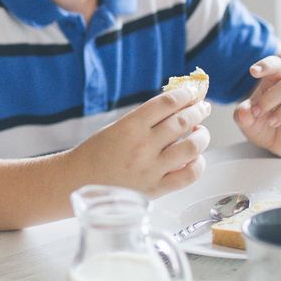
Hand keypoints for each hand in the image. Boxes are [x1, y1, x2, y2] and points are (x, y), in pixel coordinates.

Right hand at [67, 86, 210, 197]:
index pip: (167, 103)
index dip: (185, 94)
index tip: (192, 92)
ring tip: (201, 132)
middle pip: (183, 122)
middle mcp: (143, 146)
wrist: (77, 182)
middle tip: (202, 107)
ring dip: (203, 135)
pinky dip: (199, 164)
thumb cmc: (96, 154)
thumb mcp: (118, 127)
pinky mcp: (156, 189)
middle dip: (198, 110)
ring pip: (192, 147)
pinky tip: (196, 158)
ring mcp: (151, 168)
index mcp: (130, 126)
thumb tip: (176, 107)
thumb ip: (146, 119)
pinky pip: (189, 175)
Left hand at [234, 55, 280, 156]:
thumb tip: (244, 112)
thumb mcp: (247, 120)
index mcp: (276, 81)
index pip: (276, 65)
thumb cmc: (263, 123)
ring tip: (271, 122)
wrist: (276, 141)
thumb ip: (243, 114)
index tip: (253, 71)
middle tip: (257, 112)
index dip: (266, 65)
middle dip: (271, 98)